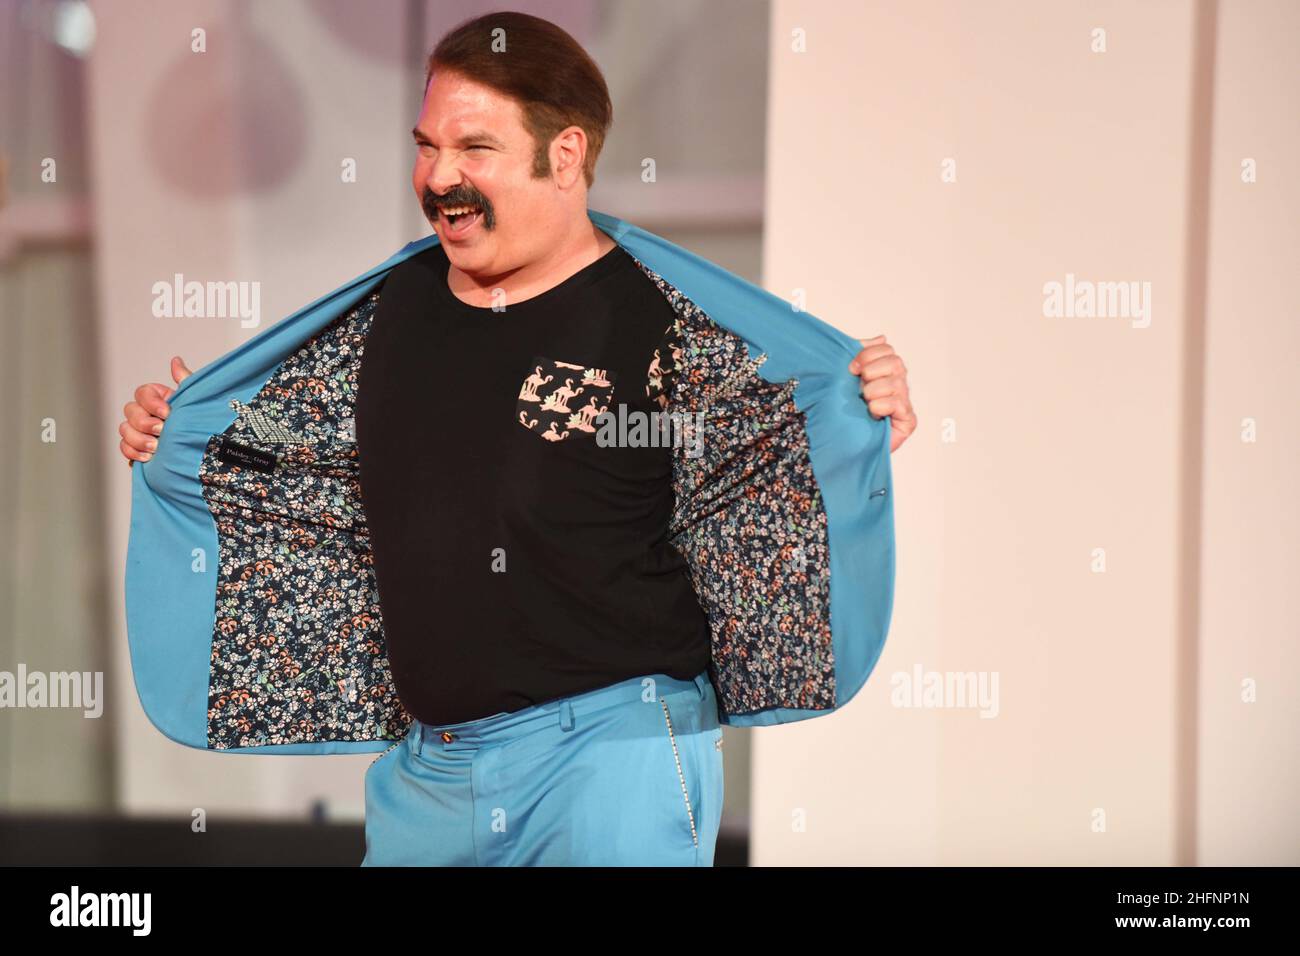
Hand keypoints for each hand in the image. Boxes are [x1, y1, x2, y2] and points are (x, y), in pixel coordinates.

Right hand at [121, 356, 192, 465]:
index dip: (151, 403)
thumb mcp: (197, 401)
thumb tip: (175, 360)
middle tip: (162, 431)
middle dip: (144, 422)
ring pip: (124, 429)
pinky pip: (125, 448)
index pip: (142, 393)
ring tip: (156, 447)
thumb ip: (185, 381)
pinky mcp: (138, 450)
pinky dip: (133, 452)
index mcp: (159, 399)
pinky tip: (148, 457)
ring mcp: (140, 432)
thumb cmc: (202, 423)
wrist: (207, 454)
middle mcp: (147, 413)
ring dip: (138, 439)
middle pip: (130, 411)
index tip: (168, 413)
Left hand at [848, 335, 914, 452]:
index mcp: (886, 370)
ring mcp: (905, 402)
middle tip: (859, 388)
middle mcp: (899, 383)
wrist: (843, 443)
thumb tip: (881, 337)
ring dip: (872, 393)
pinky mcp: (908, 420)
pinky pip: (897, 404)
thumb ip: (861, 355)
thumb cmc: (846, 410)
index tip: (851, 369)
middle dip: (871, 372)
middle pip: (895, 362)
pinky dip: (879, 407)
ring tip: (864, 404)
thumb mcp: (848, 378)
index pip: (886, 349)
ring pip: (895, 383)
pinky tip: (872, 414)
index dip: (867, 355)